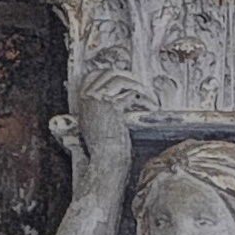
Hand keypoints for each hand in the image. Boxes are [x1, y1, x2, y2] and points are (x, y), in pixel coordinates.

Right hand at [57, 78, 145, 195]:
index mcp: (82, 103)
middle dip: (126, 76)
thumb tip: (117, 103)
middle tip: (140, 85)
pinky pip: (131, 94)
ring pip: (120, 80)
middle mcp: (88, 99)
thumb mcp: (96, 127)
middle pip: (107, 73)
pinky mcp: (113, 108)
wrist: (105, 161)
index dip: (109, 73)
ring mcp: (99, 101)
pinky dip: (144, 99)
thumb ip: (100, 113)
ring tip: (148, 95)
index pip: (91, 76)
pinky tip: (152, 106)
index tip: (124, 78)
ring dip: (137, 85)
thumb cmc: (103, 150)